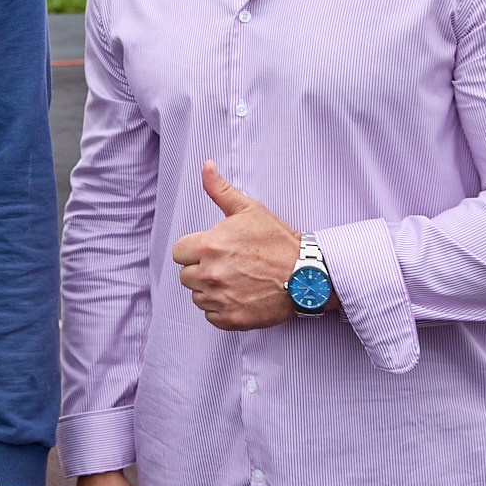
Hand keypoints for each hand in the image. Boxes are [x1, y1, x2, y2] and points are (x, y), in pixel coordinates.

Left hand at [169, 161, 299, 330]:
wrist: (307, 275)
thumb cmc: (279, 241)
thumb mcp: (250, 209)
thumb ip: (220, 190)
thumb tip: (206, 166)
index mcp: (209, 246)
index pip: (179, 253)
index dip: (193, 250)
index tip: (210, 250)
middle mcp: (210, 274)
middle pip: (186, 276)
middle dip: (201, 270)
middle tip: (226, 265)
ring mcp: (221, 299)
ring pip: (198, 296)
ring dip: (210, 290)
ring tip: (234, 280)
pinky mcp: (232, 319)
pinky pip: (211, 316)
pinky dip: (221, 309)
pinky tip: (238, 297)